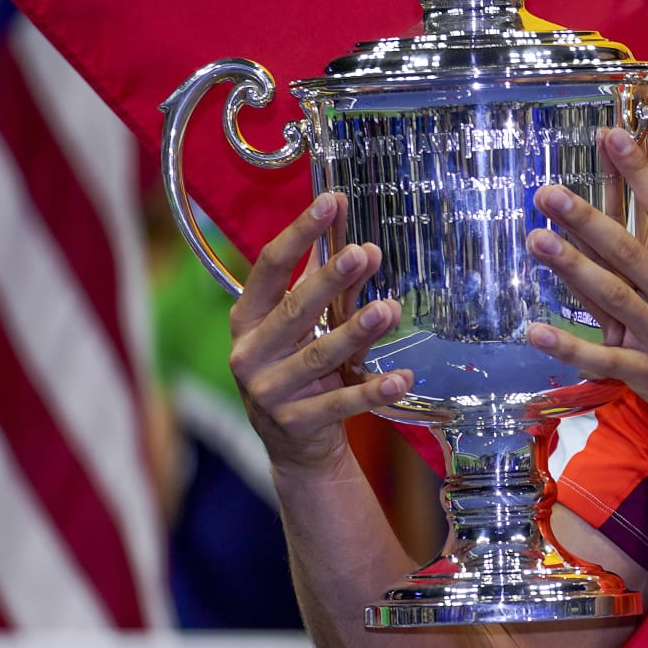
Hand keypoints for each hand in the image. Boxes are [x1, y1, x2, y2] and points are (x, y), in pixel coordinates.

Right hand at [228, 192, 412, 473]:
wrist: (296, 445)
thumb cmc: (299, 367)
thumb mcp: (303, 324)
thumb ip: (321, 281)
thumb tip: (352, 231)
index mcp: (246, 318)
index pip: (268, 267)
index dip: (299, 234)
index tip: (330, 202)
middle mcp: (249, 352)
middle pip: (293, 310)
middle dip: (328, 281)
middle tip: (362, 253)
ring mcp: (268, 391)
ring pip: (317, 356)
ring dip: (356, 332)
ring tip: (388, 310)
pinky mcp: (296, 423)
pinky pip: (339, 403)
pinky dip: (371, 391)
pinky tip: (401, 378)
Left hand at [525, 129, 647, 433]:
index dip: (639, 173)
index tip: (613, 138)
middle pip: (628, 251)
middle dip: (586, 220)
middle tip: (549, 193)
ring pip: (610, 296)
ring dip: (571, 268)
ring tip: (536, 239)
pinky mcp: (643, 371)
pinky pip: (599, 357)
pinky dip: (568, 345)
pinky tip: (535, 329)